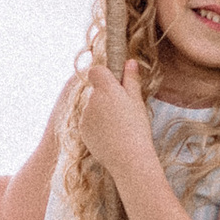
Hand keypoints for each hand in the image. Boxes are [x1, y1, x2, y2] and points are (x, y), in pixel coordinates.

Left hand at [65, 52, 153, 182]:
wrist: (128, 159)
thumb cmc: (137, 128)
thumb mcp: (137, 102)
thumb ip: (131, 80)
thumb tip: (129, 61)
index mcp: (106, 89)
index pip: (96, 71)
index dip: (105, 75)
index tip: (115, 84)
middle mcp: (91, 100)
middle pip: (96, 91)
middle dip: (106, 97)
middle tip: (123, 112)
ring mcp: (84, 116)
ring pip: (92, 107)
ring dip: (102, 112)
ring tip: (118, 128)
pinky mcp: (82, 131)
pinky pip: (89, 122)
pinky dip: (97, 126)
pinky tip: (111, 137)